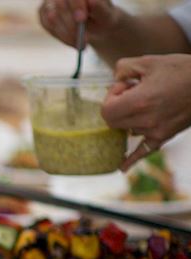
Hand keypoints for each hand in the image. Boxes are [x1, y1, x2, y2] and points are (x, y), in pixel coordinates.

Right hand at [38, 0, 118, 47]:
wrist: (96, 24)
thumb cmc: (102, 17)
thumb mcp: (106, 14)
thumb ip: (100, 8)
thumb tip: (91, 1)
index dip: (76, 5)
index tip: (81, 19)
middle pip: (60, 4)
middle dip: (70, 24)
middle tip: (83, 39)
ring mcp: (50, 0)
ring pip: (51, 16)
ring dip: (66, 34)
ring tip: (82, 44)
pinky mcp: (43, 12)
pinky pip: (47, 25)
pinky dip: (61, 36)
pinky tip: (73, 42)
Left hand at [102, 54, 190, 170]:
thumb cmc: (182, 70)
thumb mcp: (150, 61)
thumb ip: (124, 68)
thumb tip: (114, 80)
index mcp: (140, 101)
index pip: (106, 111)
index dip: (110, 97)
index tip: (124, 86)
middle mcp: (146, 120)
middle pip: (113, 123)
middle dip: (117, 107)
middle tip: (132, 92)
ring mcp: (156, 130)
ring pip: (128, 130)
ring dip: (129, 118)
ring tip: (147, 100)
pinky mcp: (165, 135)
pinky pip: (144, 151)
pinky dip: (132, 159)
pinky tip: (122, 168)